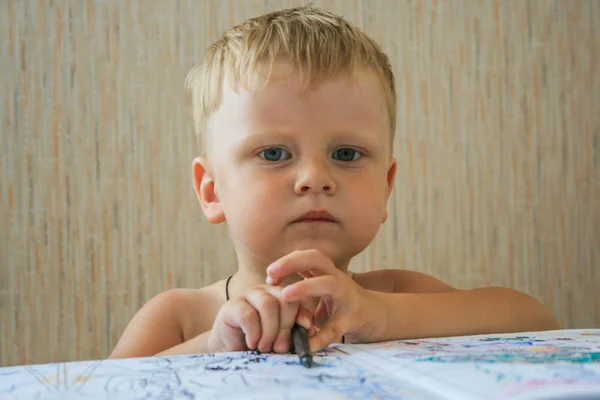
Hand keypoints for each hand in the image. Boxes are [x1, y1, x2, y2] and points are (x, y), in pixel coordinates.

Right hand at [208, 285, 313, 353]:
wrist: (230, 349)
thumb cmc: (259, 343)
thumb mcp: (281, 338)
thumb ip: (296, 331)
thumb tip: (310, 328)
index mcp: (282, 295)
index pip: (299, 297)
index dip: (305, 312)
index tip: (307, 328)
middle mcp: (266, 291)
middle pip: (285, 299)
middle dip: (286, 326)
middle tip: (281, 347)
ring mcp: (248, 295)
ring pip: (268, 305)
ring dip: (270, 331)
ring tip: (265, 347)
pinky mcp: (232, 305)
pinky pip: (249, 315)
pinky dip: (254, 334)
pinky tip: (252, 343)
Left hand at [266, 249, 386, 351]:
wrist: (376, 317)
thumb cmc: (341, 303)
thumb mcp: (321, 292)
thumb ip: (301, 288)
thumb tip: (271, 290)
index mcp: (327, 272)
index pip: (306, 256)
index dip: (287, 261)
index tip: (270, 274)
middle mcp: (337, 278)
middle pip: (317, 259)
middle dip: (292, 262)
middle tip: (271, 275)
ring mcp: (346, 296)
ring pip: (328, 284)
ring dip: (306, 286)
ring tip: (286, 295)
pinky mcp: (352, 318)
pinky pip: (334, 327)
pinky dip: (319, 337)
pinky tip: (305, 344)